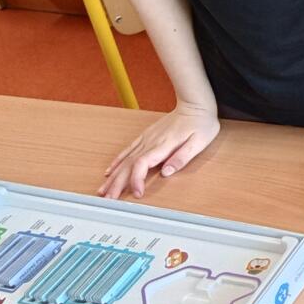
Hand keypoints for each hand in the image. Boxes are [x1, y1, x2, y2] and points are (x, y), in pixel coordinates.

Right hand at [100, 103, 219, 200]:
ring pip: (125, 159)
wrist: (195, 104)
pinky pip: (128, 150)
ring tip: (103, 190)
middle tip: (109, 199)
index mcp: (163, 145)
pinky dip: (117, 161)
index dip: (136, 180)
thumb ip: (182, 157)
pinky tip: (110, 171)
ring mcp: (147, 138)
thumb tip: (167, 172)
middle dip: (117, 184)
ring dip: (113, 176)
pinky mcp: (146, 136)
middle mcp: (151, 142)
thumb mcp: (199, 142)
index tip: (137, 193)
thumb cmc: (201, 123)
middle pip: (129, 165)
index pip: (142, 164)